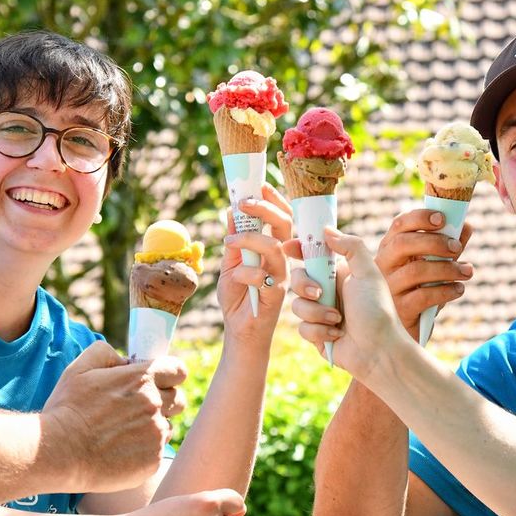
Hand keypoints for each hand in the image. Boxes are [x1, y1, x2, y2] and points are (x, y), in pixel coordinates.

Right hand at [42, 341, 186, 492]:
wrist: (60, 453)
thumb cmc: (67, 409)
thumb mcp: (80, 368)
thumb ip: (106, 353)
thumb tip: (125, 361)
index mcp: (142, 379)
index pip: (178, 370)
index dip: (169, 375)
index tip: (158, 382)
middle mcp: (155, 405)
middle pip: (178, 400)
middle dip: (164, 401)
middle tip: (137, 409)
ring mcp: (156, 434)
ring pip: (167, 427)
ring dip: (152, 428)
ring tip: (121, 433)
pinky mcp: (154, 461)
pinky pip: (157, 452)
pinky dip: (143, 451)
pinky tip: (120, 451)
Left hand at [220, 183, 291, 350]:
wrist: (239, 330)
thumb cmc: (238, 295)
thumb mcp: (230, 263)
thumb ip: (234, 240)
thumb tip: (232, 211)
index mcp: (273, 248)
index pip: (282, 218)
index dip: (275, 200)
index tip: (259, 185)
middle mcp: (282, 259)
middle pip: (285, 225)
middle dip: (265, 209)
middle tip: (244, 202)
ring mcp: (282, 275)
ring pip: (275, 246)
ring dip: (250, 238)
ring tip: (229, 240)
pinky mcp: (275, 293)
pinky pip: (263, 275)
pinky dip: (244, 271)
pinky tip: (233, 276)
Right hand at [290, 227, 414, 379]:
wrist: (380, 351)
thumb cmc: (378, 311)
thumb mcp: (368, 273)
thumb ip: (351, 247)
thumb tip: (327, 230)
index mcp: (339, 274)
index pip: (313, 256)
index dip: (298, 249)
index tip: (288, 247)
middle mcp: (328, 291)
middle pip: (297, 279)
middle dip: (304, 285)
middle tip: (319, 292)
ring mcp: (321, 313)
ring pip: (297, 305)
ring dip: (317, 313)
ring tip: (338, 320)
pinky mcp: (316, 334)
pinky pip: (302, 328)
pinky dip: (319, 331)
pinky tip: (337, 336)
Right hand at [374, 209, 472, 336]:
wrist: (408, 331)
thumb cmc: (420, 291)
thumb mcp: (434, 266)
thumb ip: (448, 247)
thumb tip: (467, 226)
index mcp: (390, 249)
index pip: (399, 225)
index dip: (420, 217)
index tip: (442, 218)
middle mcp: (383, 266)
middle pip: (403, 244)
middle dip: (434, 242)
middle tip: (457, 247)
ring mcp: (388, 289)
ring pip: (416, 271)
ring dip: (447, 268)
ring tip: (467, 271)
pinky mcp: (399, 310)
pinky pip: (423, 297)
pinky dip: (446, 291)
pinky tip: (459, 290)